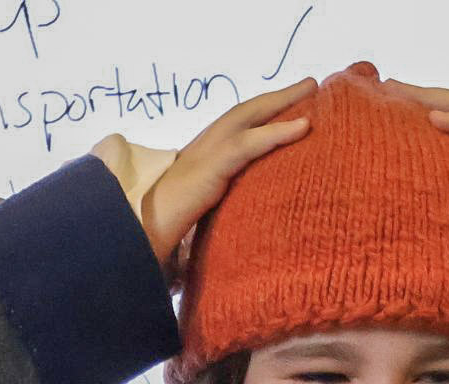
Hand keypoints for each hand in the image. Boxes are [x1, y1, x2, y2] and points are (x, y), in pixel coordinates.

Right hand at [91, 77, 315, 287]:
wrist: (138, 234)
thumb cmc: (160, 232)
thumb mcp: (195, 216)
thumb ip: (212, 211)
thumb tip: (229, 231)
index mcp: (201, 158)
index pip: (236, 129)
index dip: (261, 116)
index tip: (289, 108)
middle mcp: (203, 147)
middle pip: (245, 113)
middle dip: (277, 97)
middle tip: (309, 84)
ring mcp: (205, 154)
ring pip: (248, 117)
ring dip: (282, 101)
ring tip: (310, 88)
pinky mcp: (210, 167)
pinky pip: (249, 143)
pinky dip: (277, 132)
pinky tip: (303, 127)